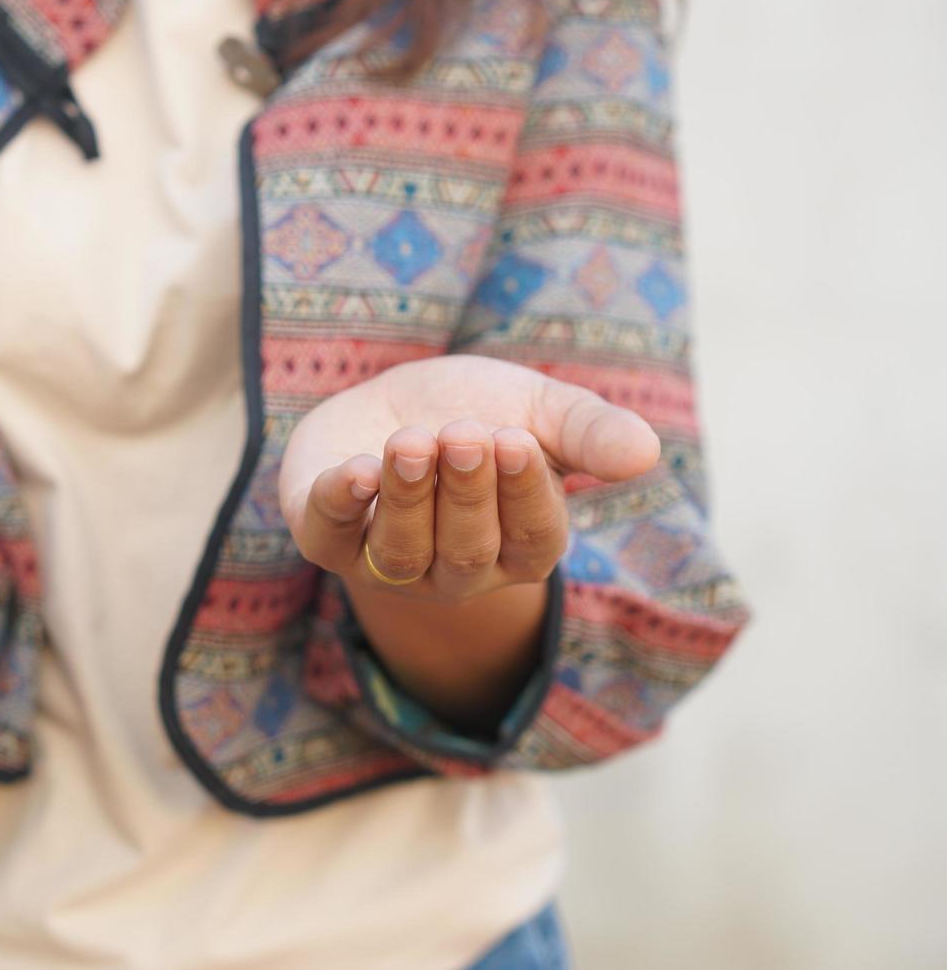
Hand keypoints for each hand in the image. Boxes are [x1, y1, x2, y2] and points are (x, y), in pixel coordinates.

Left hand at [279, 354, 659, 602]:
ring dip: (409, 498)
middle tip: (468, 432)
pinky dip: (340, 504)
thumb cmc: (478, 414)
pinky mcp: (326, 534)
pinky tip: (353, 472)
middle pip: (468, 551)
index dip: (525, 495)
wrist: (392, 401)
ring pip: (402, 552)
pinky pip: (330, 535)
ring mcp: (386, 561)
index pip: (532, 540)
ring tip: (414, 442)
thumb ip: (591, 433)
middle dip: (467, 492)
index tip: (516, 441)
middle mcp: (454, 570)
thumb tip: (647, 453)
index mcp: (517, 547)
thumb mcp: (541, 412)